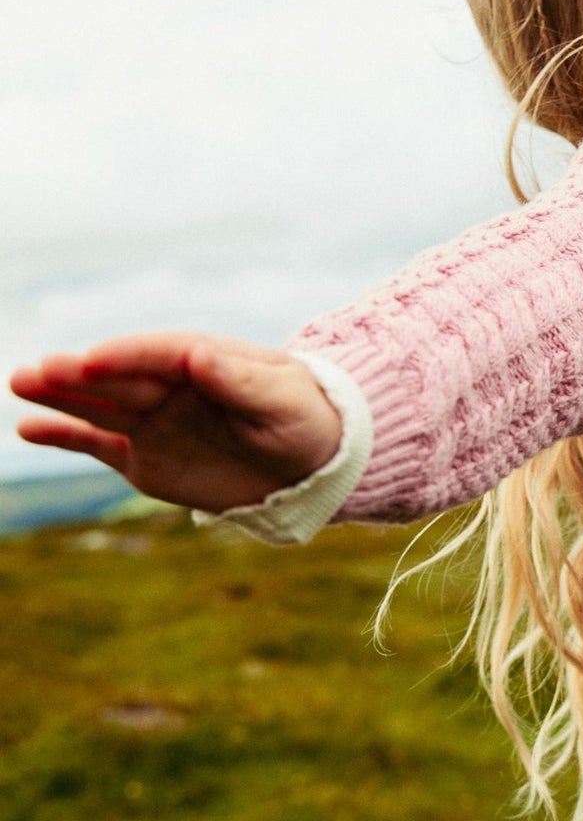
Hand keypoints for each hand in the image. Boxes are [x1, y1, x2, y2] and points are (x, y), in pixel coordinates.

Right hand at [9, 332, 344, 513]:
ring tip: (19, 383)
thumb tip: (198, 353)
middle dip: (79, 374)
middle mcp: (169, 386)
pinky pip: (98, 445)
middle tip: (39, 370)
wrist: (314, 466)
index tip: (93, 361)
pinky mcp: (143, 457)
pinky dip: (64, 435)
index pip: (158, 353)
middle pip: (118, 377)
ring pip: (98, 405)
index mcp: (203, 360)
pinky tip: (28, 429)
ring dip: (59, 396)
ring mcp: (152, 421)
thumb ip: (240, 381)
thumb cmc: (306, 420)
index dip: (126, 358)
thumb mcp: (283, 401)